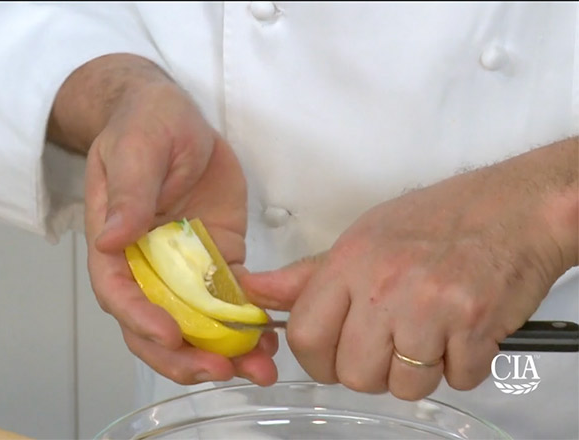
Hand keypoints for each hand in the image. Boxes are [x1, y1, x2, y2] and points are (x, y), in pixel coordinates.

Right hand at [49, 54, 277, 385]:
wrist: (174, 115)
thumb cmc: (145, 123)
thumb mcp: (137, 148)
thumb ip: (128, 193)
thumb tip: (111, 238)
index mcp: (115, 242)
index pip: (119, 293)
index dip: (141, 320)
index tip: (171, 335)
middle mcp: (146, 264)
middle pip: (156, 325)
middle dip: (185, 356)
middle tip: (221, 371)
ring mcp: (184, 267)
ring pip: (197, 323)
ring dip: (223, 352)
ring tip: (257, 370)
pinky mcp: (218, 260)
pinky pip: (231, 301)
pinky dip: (248, 325)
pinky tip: (269, 340)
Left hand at [243, 138, 576, 399]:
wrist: (513, 209)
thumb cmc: (437, 220)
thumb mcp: (362, 237)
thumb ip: (308, 276)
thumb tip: (255, 291)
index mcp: (350, 262)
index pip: (305, 334)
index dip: (315, 360)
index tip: (330, 358)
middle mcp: (384, 286)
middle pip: (354, 373)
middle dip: (369, 372)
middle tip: (388, 348)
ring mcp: (430, 308)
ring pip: (404, 386)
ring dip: (416, 373)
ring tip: (428, 338)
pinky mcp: (474, 326)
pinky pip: (456, 379)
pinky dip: (460, 368)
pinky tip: (460, 336)